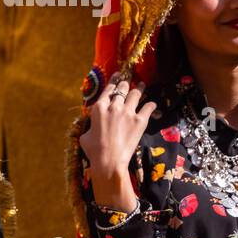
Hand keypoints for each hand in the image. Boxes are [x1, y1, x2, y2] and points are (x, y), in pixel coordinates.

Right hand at [79, 77, 154, 211]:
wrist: (109, 160)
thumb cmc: (93, 150)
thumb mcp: (85, 135)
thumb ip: (90, 125)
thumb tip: (92, 125)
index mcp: (99, 108)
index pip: (108, 89)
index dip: (114, 81)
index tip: (118, 76)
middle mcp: (114, 106)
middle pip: (123, 88)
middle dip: (126, 83)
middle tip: (129, 81)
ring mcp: (128, 112)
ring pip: (136, 93)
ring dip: (139, 88)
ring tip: (142, 85)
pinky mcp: (140, 121)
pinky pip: (149, 107)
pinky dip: (151, 105)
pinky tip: (152, 105)